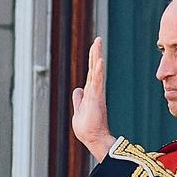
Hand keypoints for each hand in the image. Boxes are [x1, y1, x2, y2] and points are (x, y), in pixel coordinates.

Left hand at [71, 37, 116, 160]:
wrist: (92, 138)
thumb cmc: (87, 128)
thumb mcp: (79, 110)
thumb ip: (78, 99)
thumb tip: (77, 89)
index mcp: (90, 92)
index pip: (92, 72)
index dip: (93, 59)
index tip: (95, 47)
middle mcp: (94, 90)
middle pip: (95, 67)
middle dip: (95, 52)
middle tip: (98, 39)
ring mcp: (96, 93)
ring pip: (96, 71)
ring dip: (97, 56)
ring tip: (98, 43)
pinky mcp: (97, 97)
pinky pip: (98, 81)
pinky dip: (99, 71)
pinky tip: (100, 60)